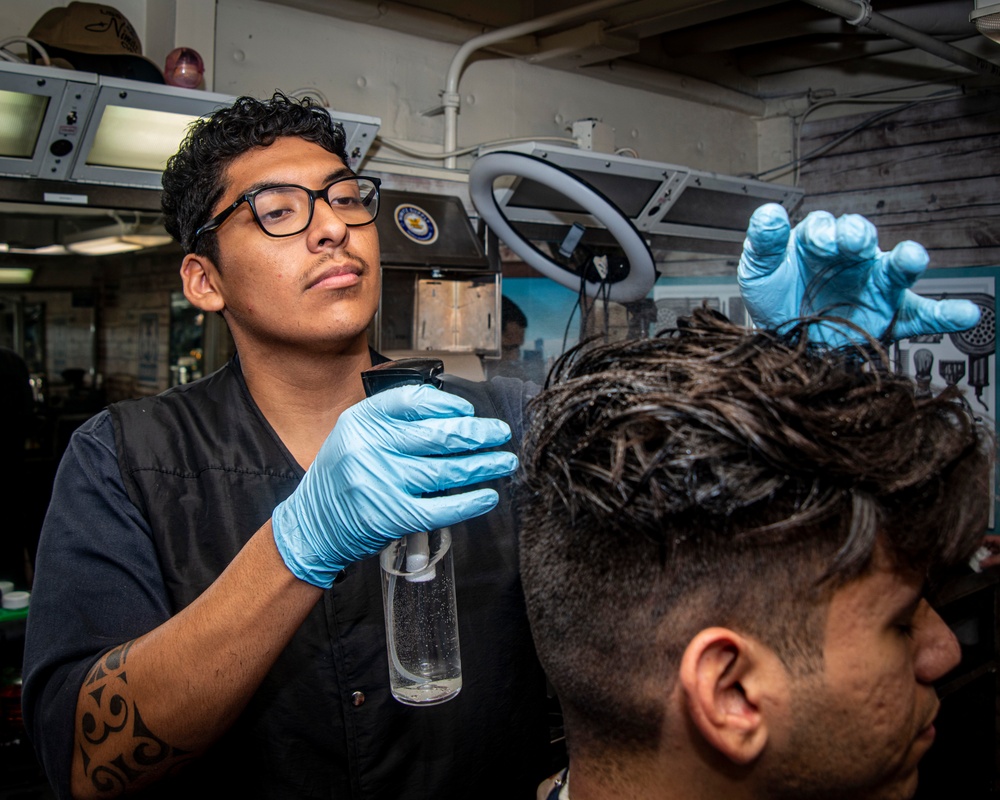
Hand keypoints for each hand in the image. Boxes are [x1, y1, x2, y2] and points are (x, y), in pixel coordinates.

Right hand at [272, 384, 516, 587]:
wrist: (312, 526)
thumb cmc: (341, 478)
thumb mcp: (355, 435)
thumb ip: (393, 423)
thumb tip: (452, 418)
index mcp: (362, 421)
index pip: (413, 402)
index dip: (447, 405)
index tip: (468, 411)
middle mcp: (370, 448)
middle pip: (438, 435)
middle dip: (478, 434)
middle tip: (500, 433)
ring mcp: (381, 483)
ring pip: (446, 470)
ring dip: (482, 465)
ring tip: (503, 461)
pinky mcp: (391, 516)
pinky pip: (441, 508)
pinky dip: (470, 503)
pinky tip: (487, 496)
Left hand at [738, 204, 980, 344]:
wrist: (786, 341)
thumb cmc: (775, 297)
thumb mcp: (759, 270)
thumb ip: (763, 243)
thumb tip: (768, 213)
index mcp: (819, 242)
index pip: (824, 226)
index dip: (823, 231)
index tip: (819, 241)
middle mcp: (851, 258)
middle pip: (861, 237)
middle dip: (857, 236)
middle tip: (851, 243)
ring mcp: (874, 285)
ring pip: (896, 267)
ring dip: (906, 260)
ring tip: (912, 258)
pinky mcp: (890, 316)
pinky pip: (922, 314)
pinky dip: (945, 315)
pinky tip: (963, 314)